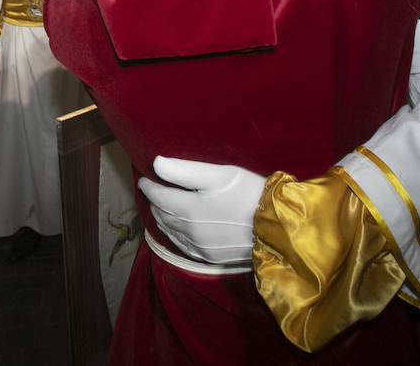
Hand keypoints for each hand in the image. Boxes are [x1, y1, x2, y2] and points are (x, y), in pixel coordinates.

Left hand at [138, 156, 266, 265]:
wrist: (276, 228)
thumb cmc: (250, 194)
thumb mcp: (220, 175)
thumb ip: (186, 170)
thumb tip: (156, 163)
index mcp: (188, 209)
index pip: (158, 197)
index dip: (148, 186)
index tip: (144, 178)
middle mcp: (189, 231)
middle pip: (162, 215)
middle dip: (154, 202)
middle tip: (153, 190)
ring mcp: (200, 247)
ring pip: (170, 232)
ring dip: (162, 219)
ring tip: (161, 207)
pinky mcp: (211, 257)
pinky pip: (183, 246)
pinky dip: (175, 235)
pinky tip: (178, 230)